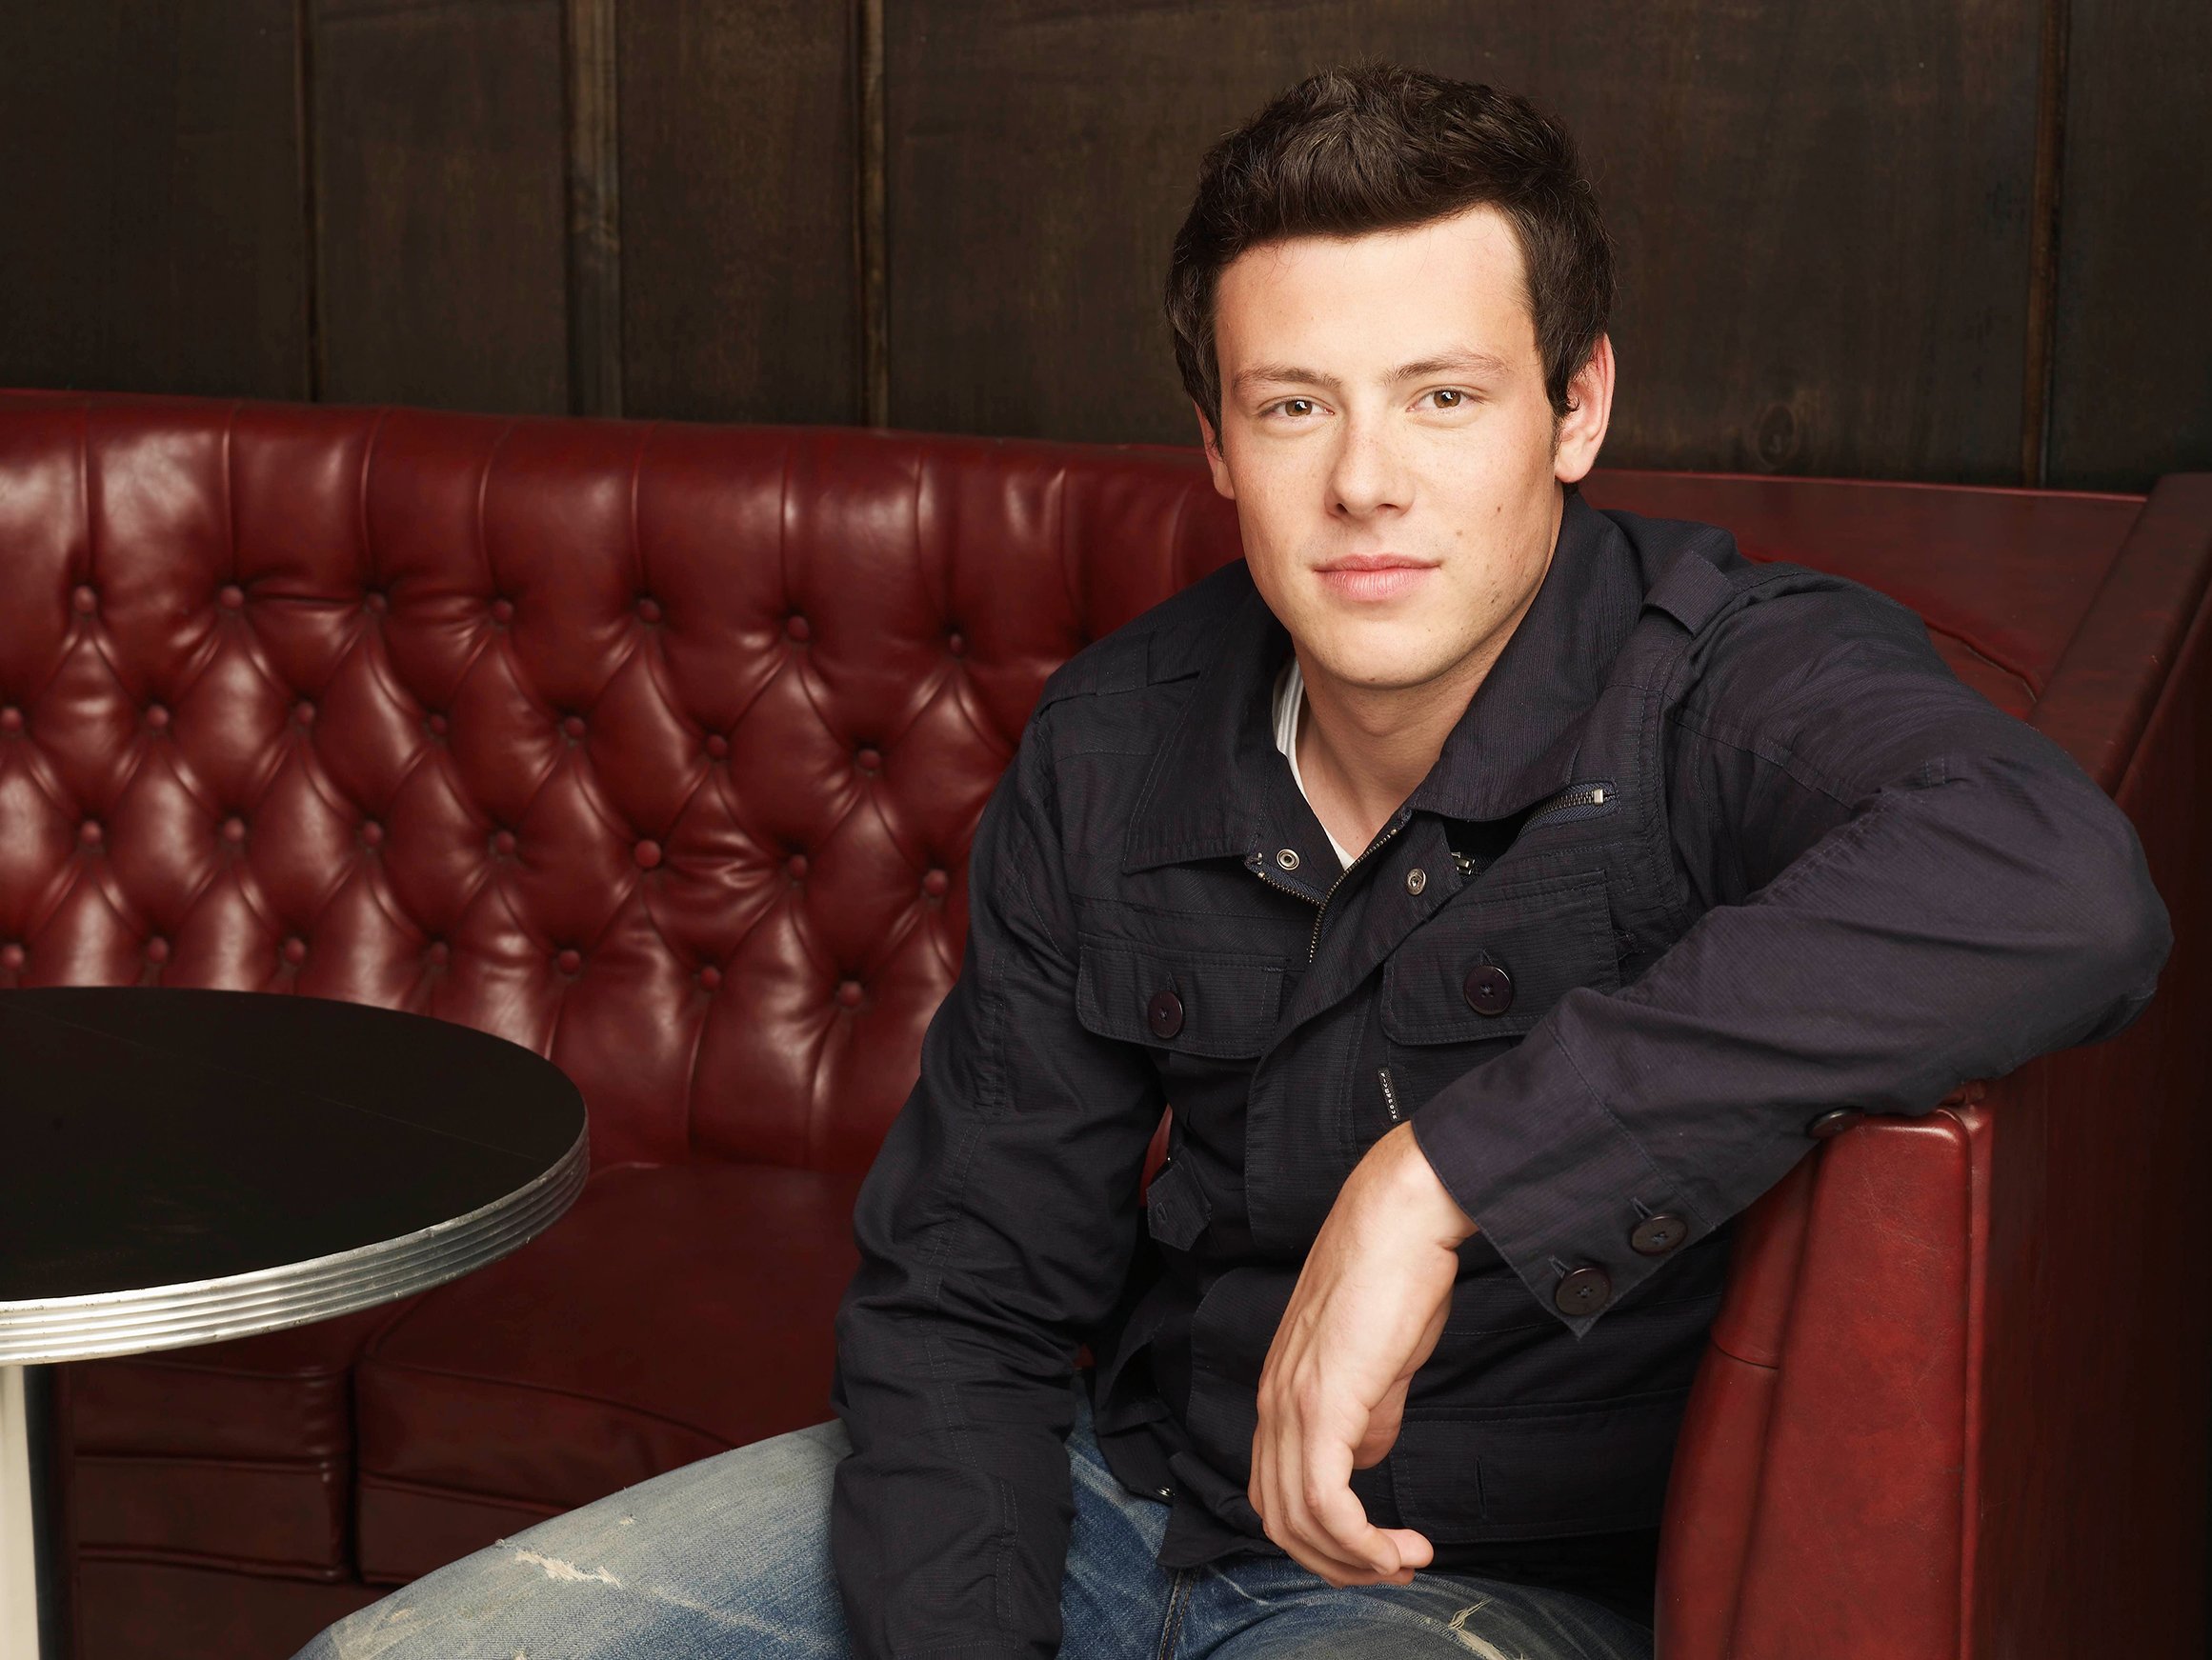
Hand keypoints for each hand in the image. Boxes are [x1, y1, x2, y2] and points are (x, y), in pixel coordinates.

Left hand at [1249, 1122, 1475, 1585]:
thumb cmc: (1396, 1276)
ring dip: (1353, 1561)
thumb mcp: (1378, 1362)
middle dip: (1337, 1563)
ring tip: (1406, 1562)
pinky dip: (1360, 1541)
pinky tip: (1399, 1547)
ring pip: (1296, 1520)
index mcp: (1279, 1392)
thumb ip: (1367, 1413)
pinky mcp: (1322, 1402)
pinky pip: (1325, 1500)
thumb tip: (1367, 1456)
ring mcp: (1291, 1403)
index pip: (1273, 1492)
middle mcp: (1272, 1403)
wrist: (1402, 1220)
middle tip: (1394, 1569)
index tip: (1378, 1549)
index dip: (1321, 1537)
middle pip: (1277, 1519)